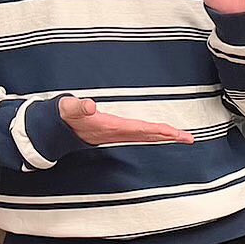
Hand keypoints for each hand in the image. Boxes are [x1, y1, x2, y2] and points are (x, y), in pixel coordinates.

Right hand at [59, 97, 194, 144]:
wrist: (55, 131)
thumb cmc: (64, 117)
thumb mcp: (68, 108)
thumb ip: (77, 106)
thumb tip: (89, 105)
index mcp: (110, 127)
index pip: (139, 129)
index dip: (157, 131)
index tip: (173, 133)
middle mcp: (117, 133)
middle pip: (148, 136)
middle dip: (168, 137)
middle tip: (189, 138)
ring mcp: (118, 134)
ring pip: (146, 137)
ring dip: (164, 137)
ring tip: (182, 137)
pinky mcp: (116, 132)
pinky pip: (140, 135)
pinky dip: (154, 134)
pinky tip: (162, 134)